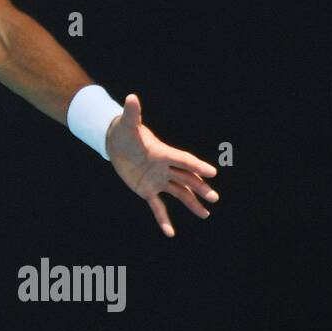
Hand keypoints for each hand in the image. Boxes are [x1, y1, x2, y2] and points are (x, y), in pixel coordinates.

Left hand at [104, 93, 219, 237]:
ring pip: (179, 192)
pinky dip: (163, 219)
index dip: (196, 165)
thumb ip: (132, 113)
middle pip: (186, 177)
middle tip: (214, 196)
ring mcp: (157, 180)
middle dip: (199, 186)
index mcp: (162, 152)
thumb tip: (131, 97)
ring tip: (205, 214)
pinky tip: (169, 233)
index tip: (212, 172)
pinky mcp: (147, 190)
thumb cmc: (124, 132)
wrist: (117, 144)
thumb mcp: (127, 124)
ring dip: (191, 203)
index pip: (183, 160)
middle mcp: (164, 167)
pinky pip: (157, 207)